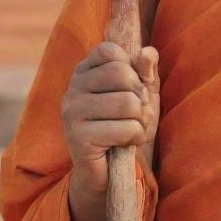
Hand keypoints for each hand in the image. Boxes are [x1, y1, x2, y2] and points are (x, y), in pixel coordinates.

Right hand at [61, 41, 159, 196]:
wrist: (111, 169)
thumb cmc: (126, 123)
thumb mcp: (142, 92)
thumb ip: (146, 69)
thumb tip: (148, 52)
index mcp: (84, 71)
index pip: (111, 51)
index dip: (132, 69)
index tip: (133, 88)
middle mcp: (73, 88)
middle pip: (122, 74)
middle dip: (140, 96)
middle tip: (137, 113)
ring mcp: (72, 112)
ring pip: (127, 102)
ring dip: (141, 120)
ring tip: (132, 128)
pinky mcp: (79, 137)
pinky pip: (126, 128)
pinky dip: (135, 137)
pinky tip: (125, 143)